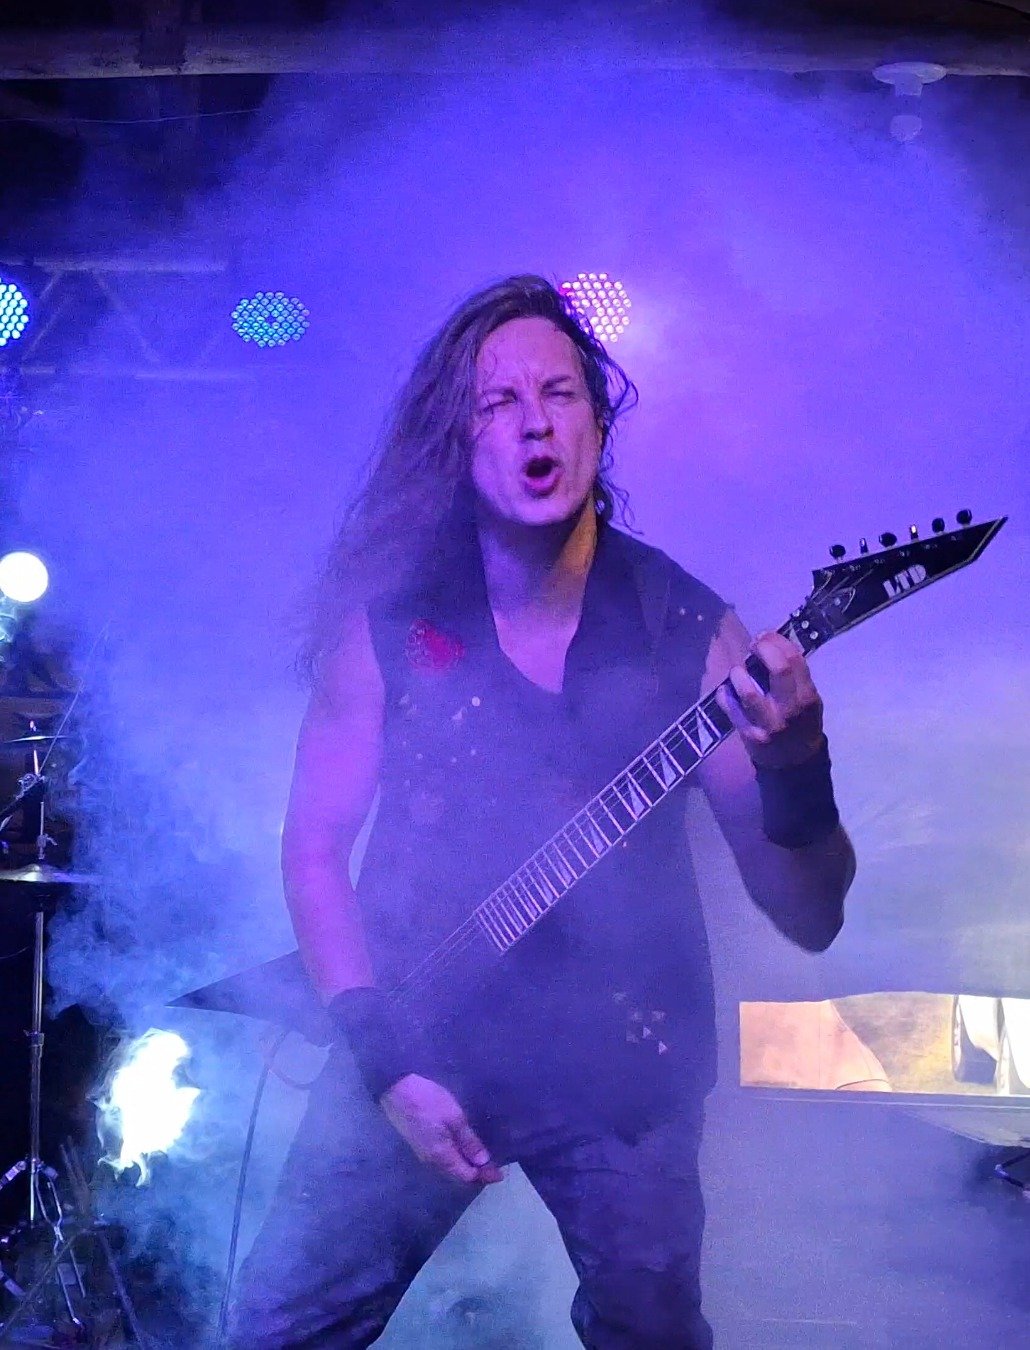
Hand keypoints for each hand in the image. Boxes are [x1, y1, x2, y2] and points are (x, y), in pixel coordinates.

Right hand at [379, 1074, 503, 1184]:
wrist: (396, 1088)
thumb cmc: (428, 1100)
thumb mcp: (454, 1117)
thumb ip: (468, 1141)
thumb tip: (483, 1162)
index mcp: (441, 1157)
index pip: (467, 1176)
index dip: (484, 1175)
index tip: (501, 1173)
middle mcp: (431, 1161)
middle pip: (457, 1175)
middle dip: (476, 1174)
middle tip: (493, 1168)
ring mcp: (423, 1153)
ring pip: (449, 1168)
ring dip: (465, 1166)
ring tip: (481, 1159)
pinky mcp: (420, 1143)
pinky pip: (442, 1159)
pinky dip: (456, 1158)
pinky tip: (462, 1149)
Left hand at [716, 631, 824, 768]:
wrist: (794, 763)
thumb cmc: (801, 723)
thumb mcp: (808, 701)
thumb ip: (794, 677)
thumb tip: (771, 643)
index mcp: (807, 697)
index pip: (794, 660)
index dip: (777, 641)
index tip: (766, 635)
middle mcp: (789, 709)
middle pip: (777, 669)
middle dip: (763, 648)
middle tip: (754, 645)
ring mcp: (767, 724)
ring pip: (748, 690)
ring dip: (739, 673)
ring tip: (739, 672)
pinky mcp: (748, 734)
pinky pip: (730, 708)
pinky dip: (724, 695)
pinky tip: (726, 692)